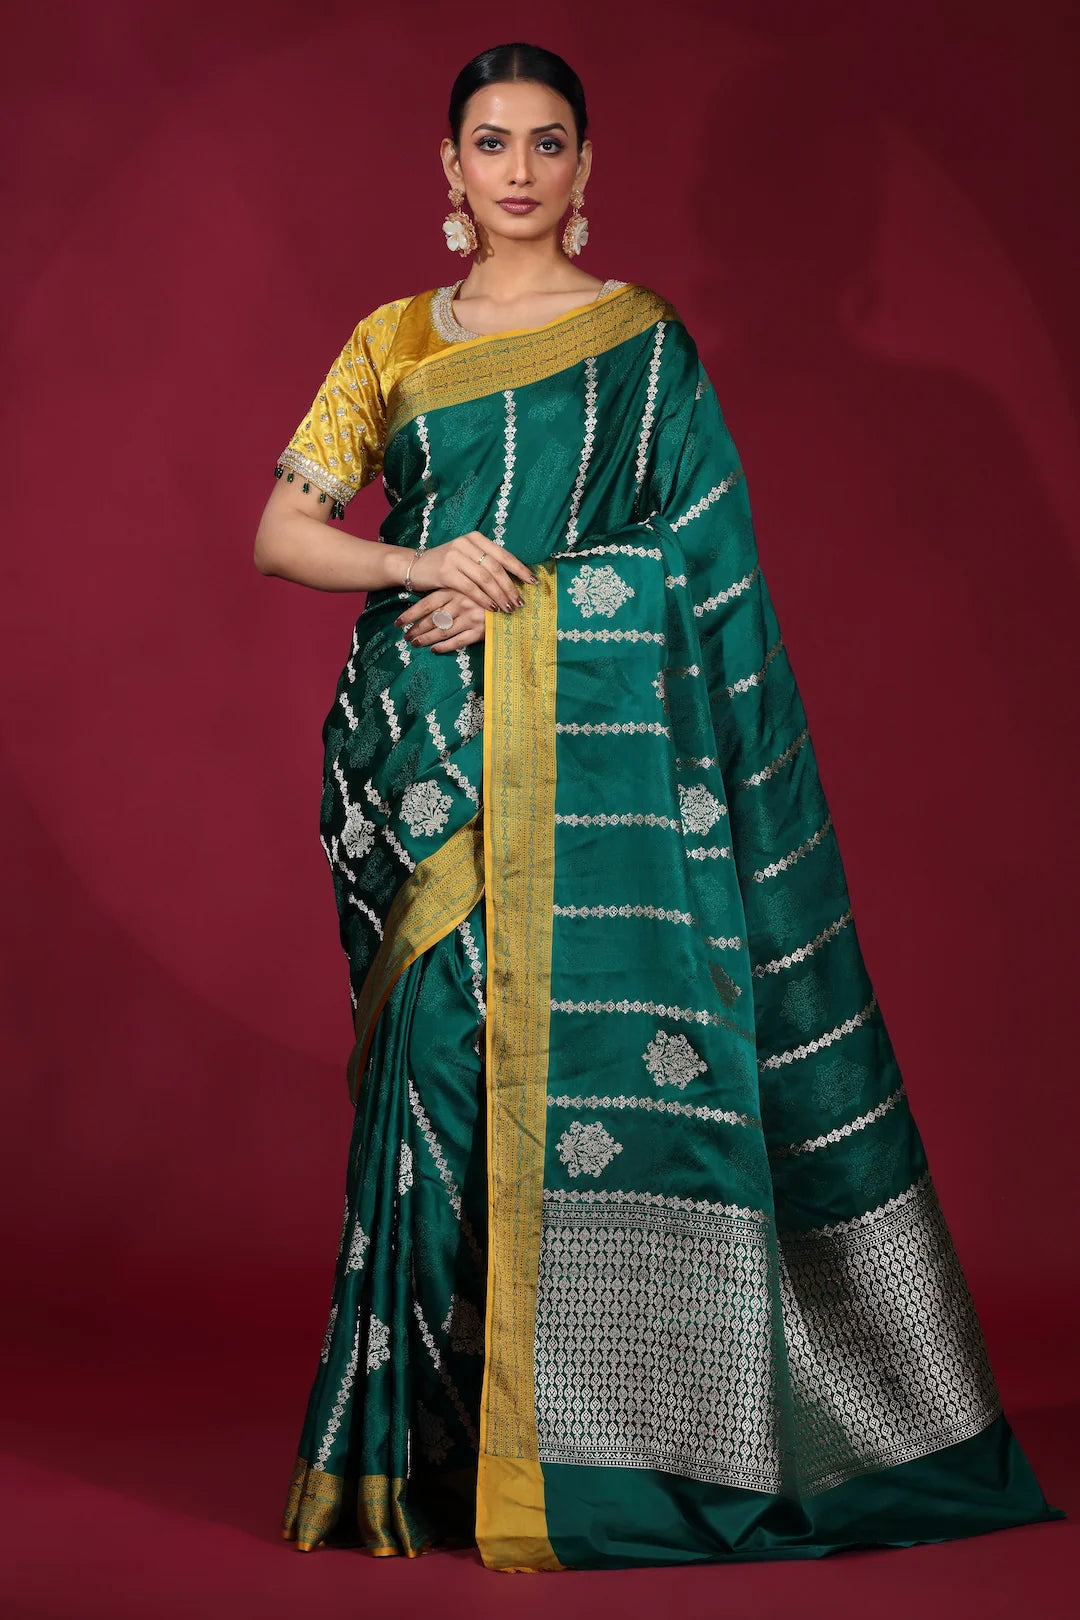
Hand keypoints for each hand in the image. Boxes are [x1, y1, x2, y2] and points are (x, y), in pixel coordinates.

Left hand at [395, 588, 485, 653]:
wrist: (519, 598)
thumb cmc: (493, 588)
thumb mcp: (472, 582)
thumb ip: (456, 588)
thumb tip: (434, 600)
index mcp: (456, 588)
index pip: (427, 603)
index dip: (410, 614)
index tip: (398, 622)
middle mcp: (460, 602)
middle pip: (431, 619)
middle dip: (416, 629)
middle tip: (406, 636)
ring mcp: (470, 617)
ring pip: (441, 631)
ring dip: (426, 639)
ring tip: (415, 644)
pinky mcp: (480, 630)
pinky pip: (457, 641)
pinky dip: (444, 647)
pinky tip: (435, 650)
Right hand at [405, 530, 537, 613]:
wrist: (414, 565)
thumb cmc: (445, 565)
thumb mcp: (466, 558)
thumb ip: (485, 563)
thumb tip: (514, 580)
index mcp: (476, 538)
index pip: (503, 554)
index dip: (520, 569)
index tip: (533, 582)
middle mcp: (466, 544)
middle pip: (496, 568)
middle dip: (511, 587)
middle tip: (520, 602)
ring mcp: (455, 556)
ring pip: (485, 579)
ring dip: (500, 596)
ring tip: (509, 608)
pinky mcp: (445, 572)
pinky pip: (470, 588)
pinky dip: (483, 599)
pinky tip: (492, 608)